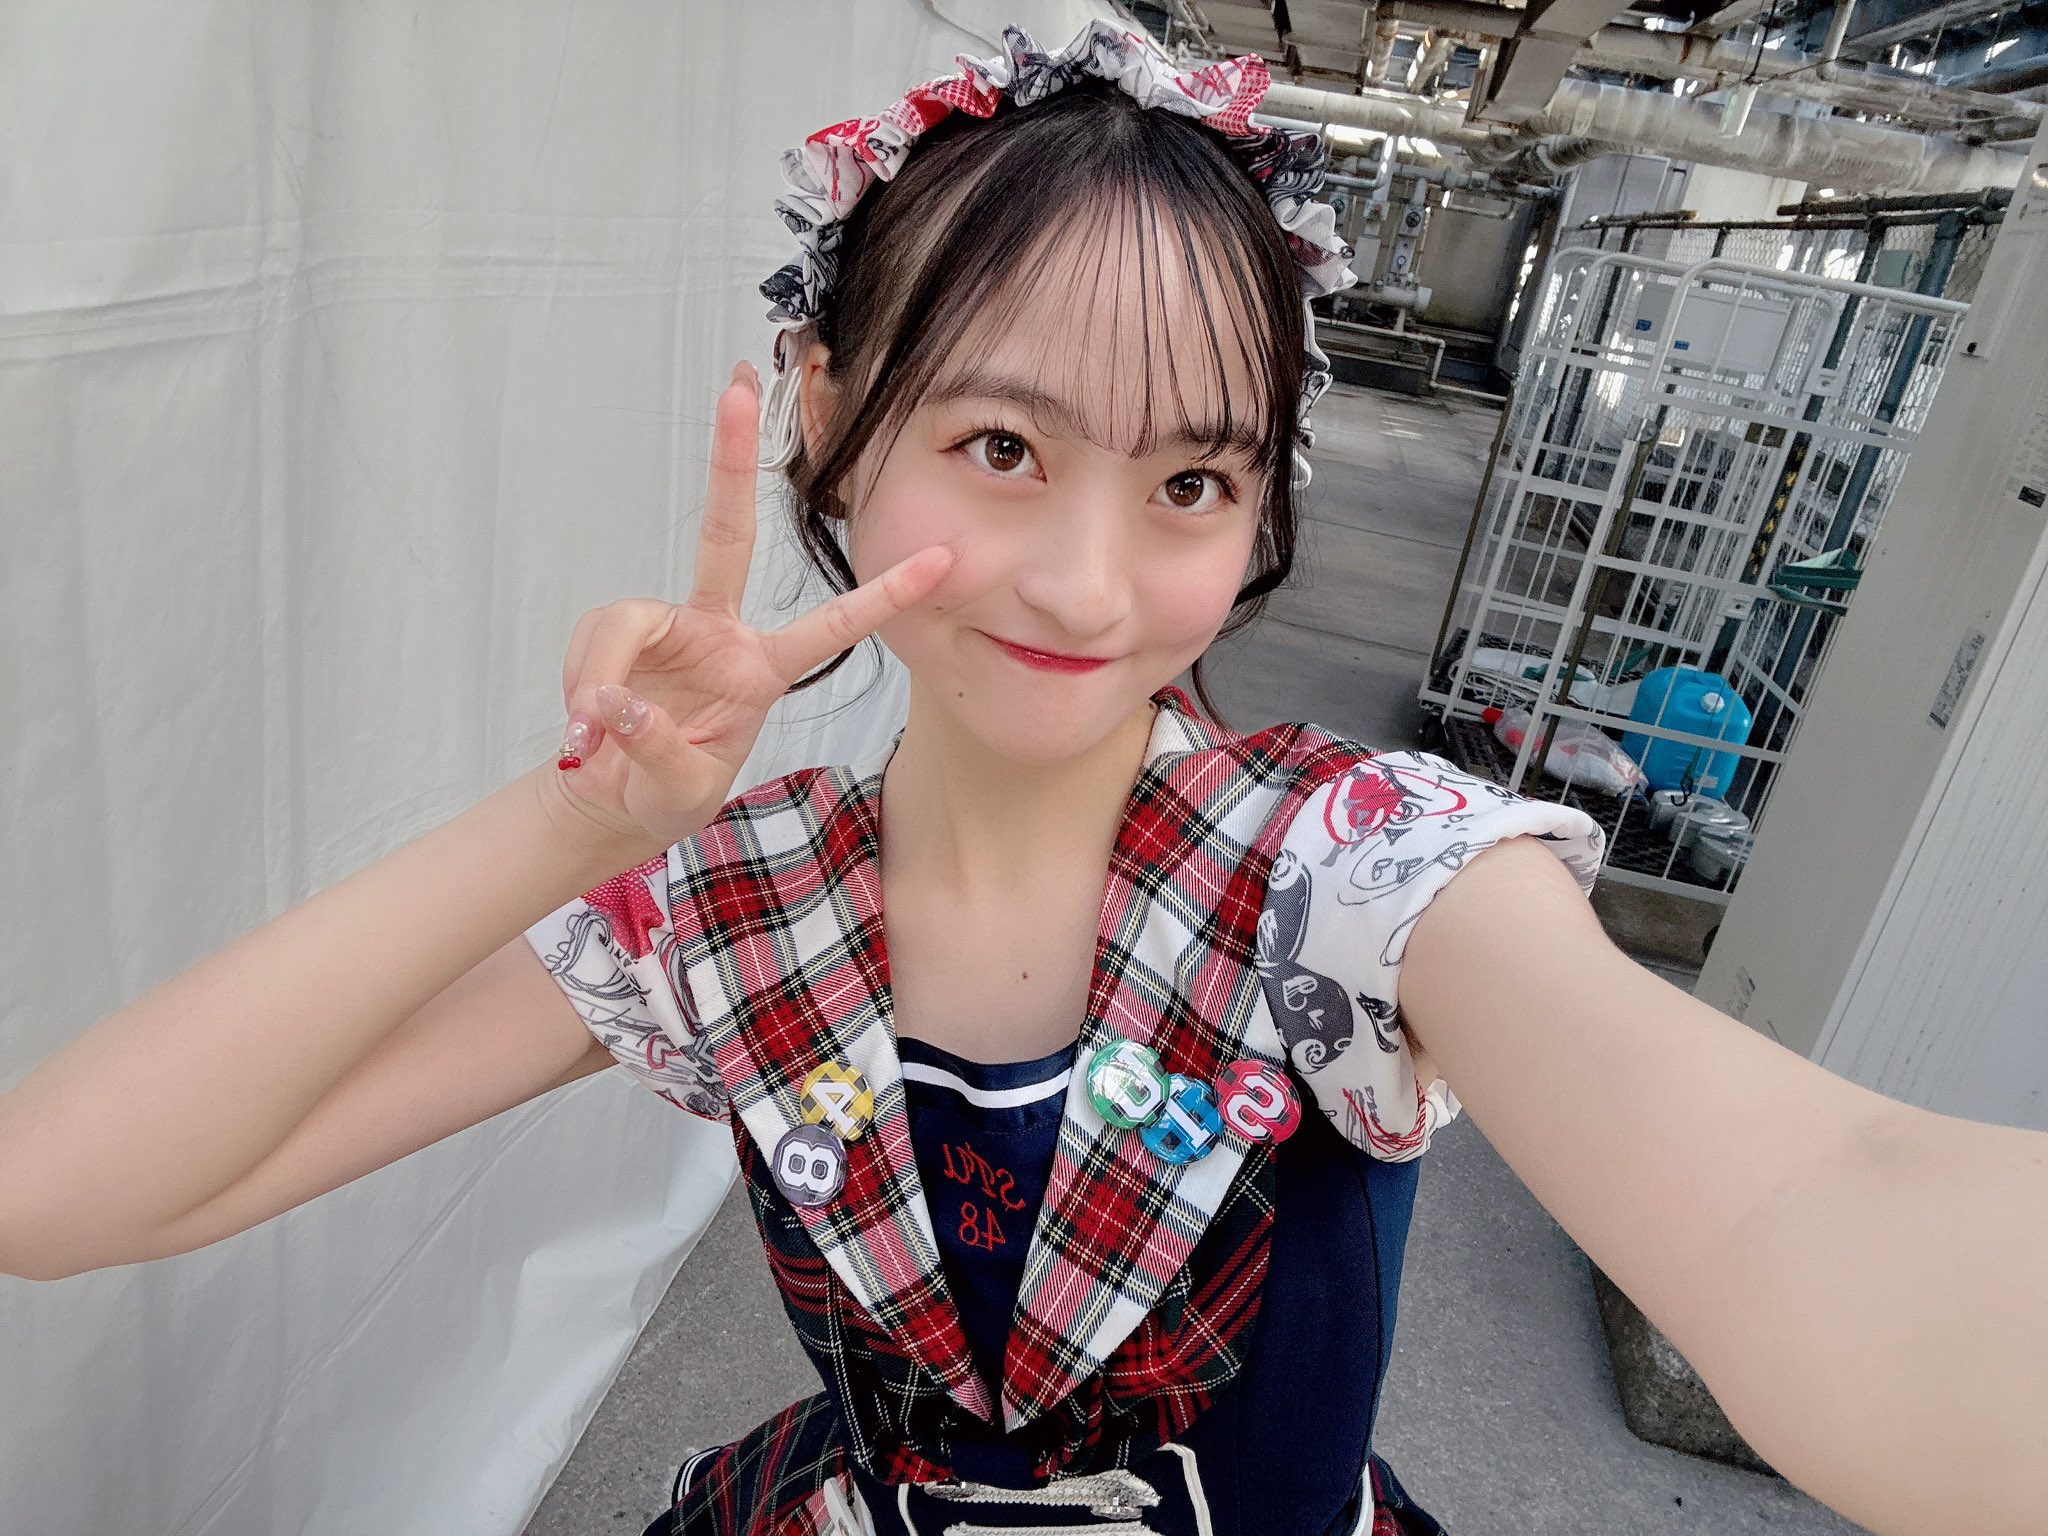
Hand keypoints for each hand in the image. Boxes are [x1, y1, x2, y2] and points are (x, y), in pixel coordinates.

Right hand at [545, 359, 952, 850]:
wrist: (611, 803)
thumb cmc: (663, 794)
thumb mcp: (678, 791)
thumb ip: (656, 749)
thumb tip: (615, 702)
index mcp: (762, 671)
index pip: (834, 628)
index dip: (885, 595)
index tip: (942, 558)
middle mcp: (719, 633)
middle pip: (726, 535)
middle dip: (731, 460)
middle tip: (736, 385)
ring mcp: (665, 628)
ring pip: (626, 617)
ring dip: (600, 675)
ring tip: (591, 734)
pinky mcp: (616, 635)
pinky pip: (593, 642)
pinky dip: (581, 686)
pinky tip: (583, 728)